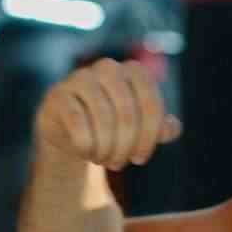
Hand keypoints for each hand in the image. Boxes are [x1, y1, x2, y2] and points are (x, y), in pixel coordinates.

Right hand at [35, 58, 180, 170]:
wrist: (69, 131)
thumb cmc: (112, 128)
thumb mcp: (140, 130)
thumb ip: (161, 128)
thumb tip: (173, 128)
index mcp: (134, 71)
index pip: (152, 105)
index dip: (149, 137)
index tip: (140, 159)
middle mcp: (108, 68)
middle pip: (127, 114)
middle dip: (125, 146)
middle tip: (119, 164)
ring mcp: (81, 77)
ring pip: (103, 118)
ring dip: (105, 149)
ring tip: (104, 160)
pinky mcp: (58, 94)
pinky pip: (77, 122)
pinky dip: (85, 144)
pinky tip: (85, 152)